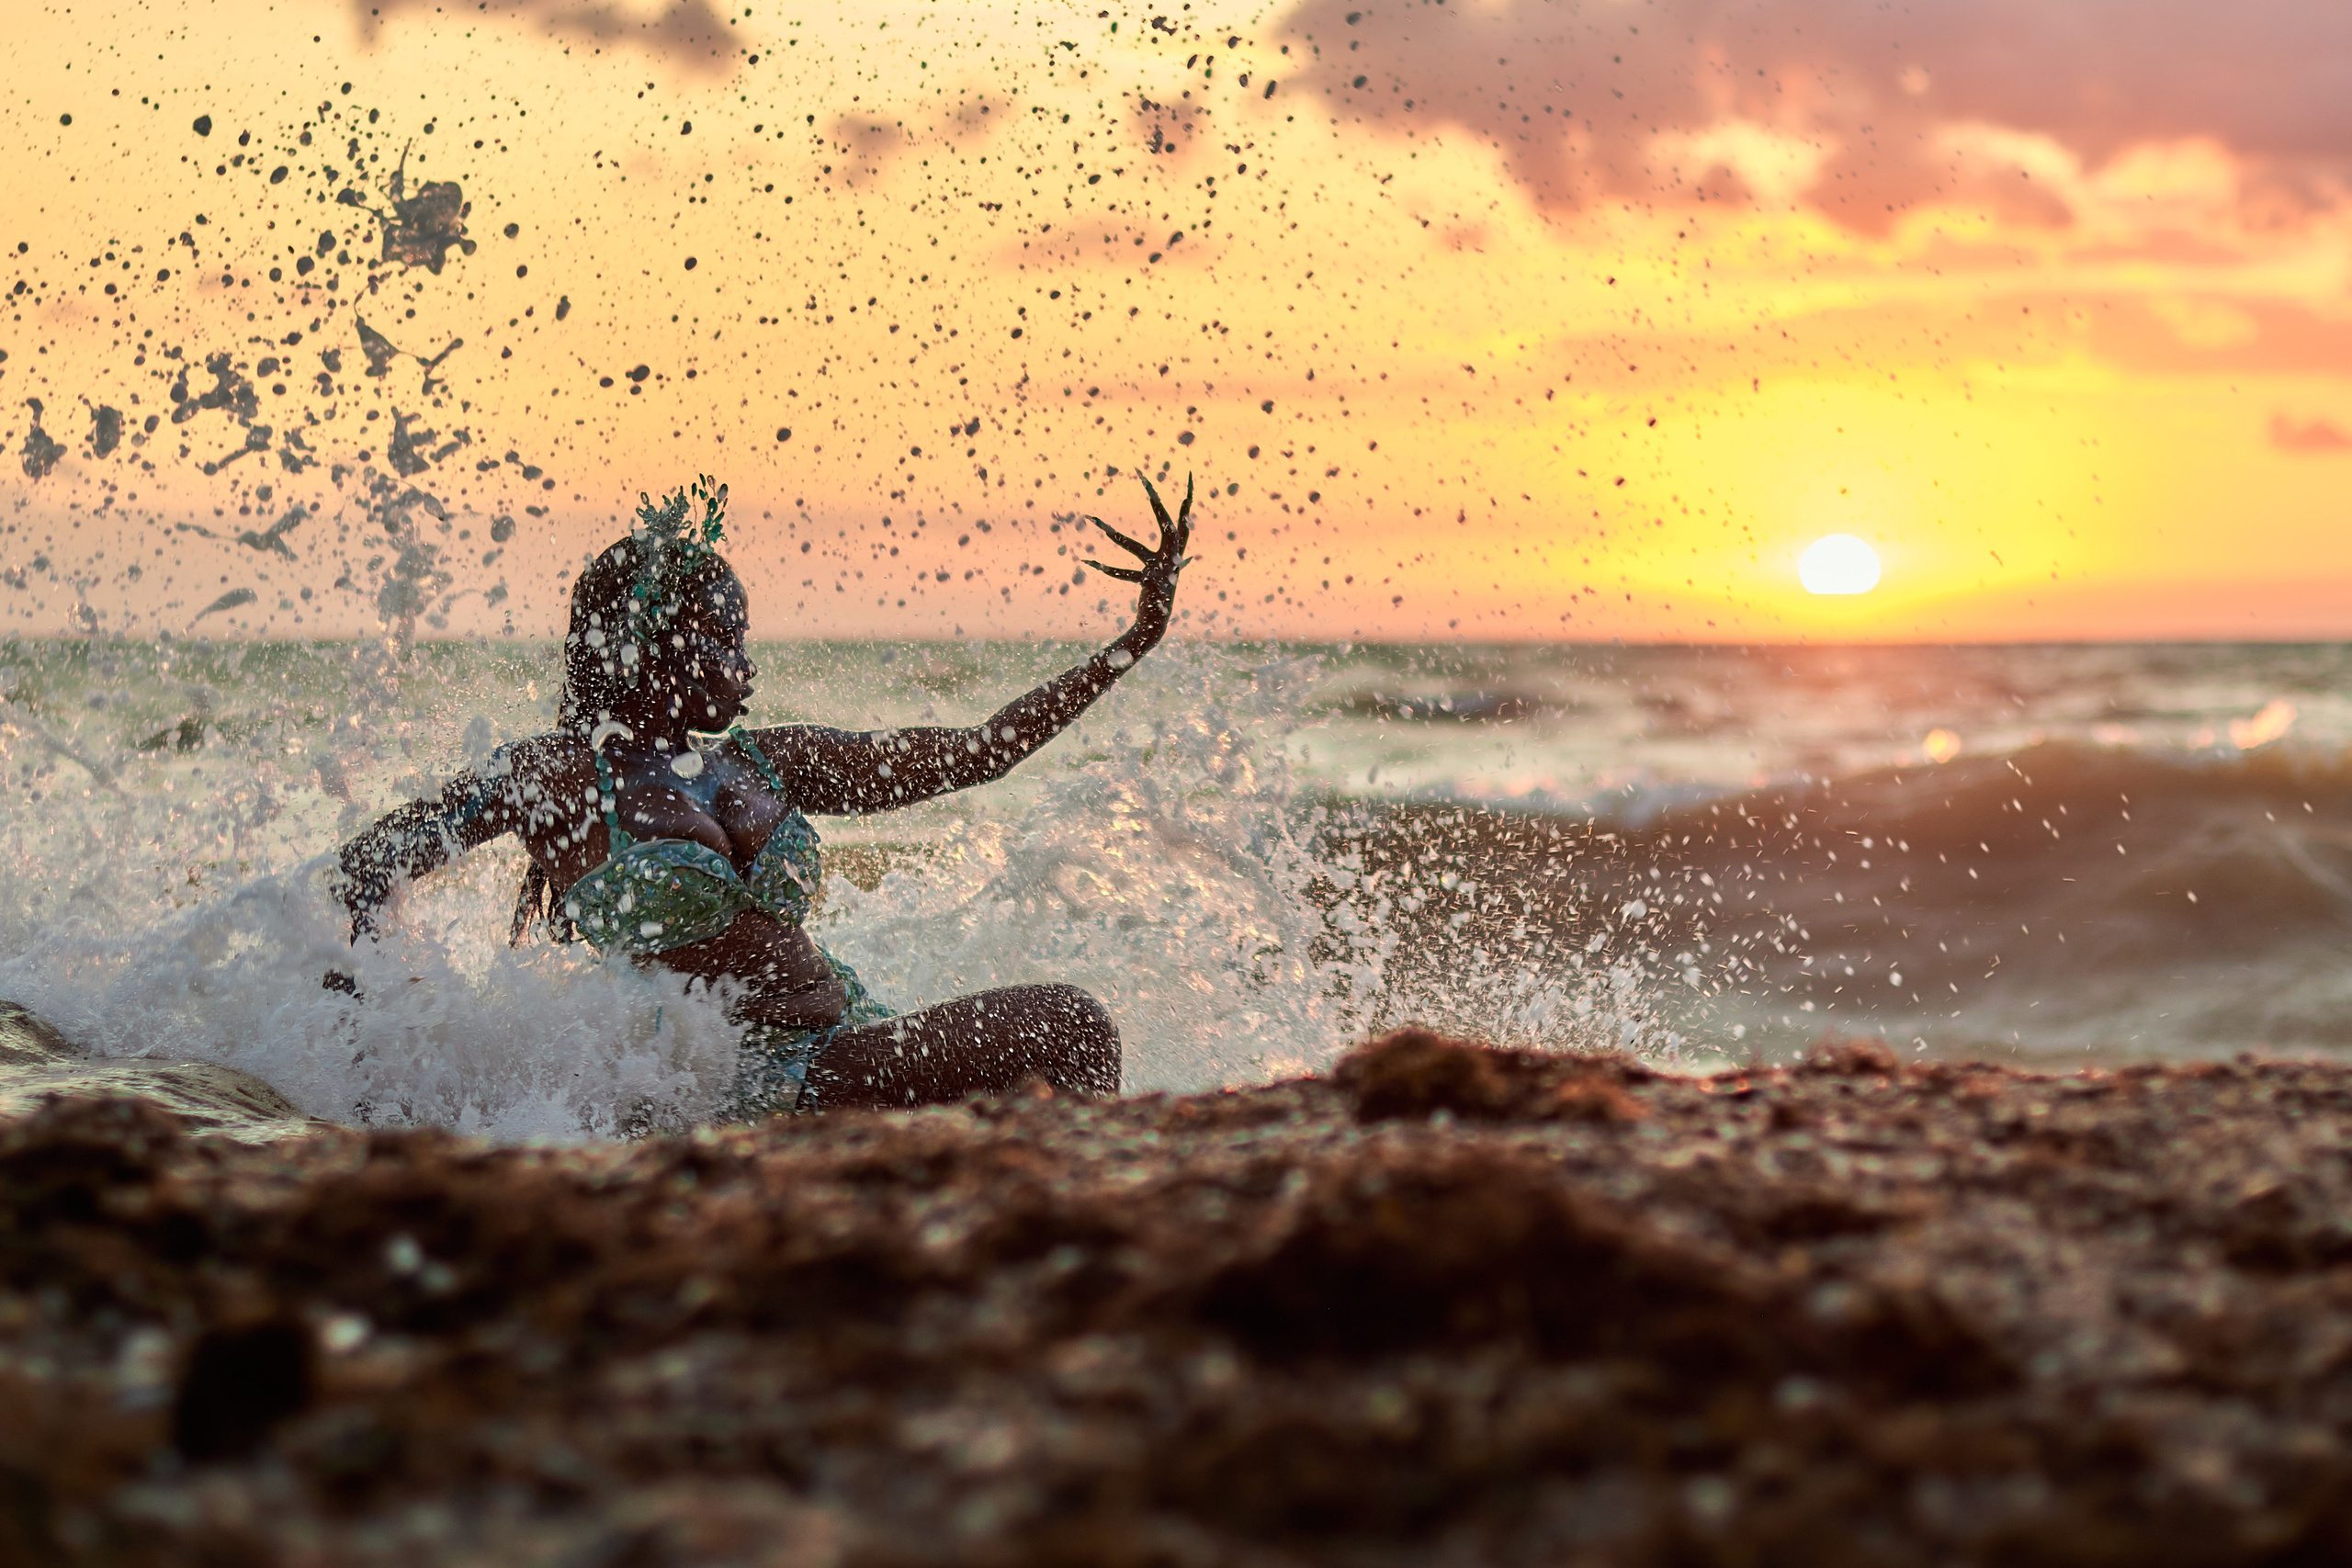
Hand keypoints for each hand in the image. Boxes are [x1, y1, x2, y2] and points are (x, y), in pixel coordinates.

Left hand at [1081, 473, 1191, 649]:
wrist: (1158, 623)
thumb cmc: (1161, 596)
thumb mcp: (1172, 575)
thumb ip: (1179, 562)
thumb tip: (1189, 556)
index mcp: (1177, 552)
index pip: (1184, 520)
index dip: (1188, 500)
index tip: (1189, 476)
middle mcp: (1171, 557)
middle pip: (1164, 522)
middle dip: (1153, 498)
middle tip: (1141, 476)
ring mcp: (1160, 569)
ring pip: (1131, 546)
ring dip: (1111, 533)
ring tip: (1091, 519)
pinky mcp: (1148, 582)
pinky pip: (1122, 574)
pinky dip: (1103, 569)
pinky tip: (1086, 561)